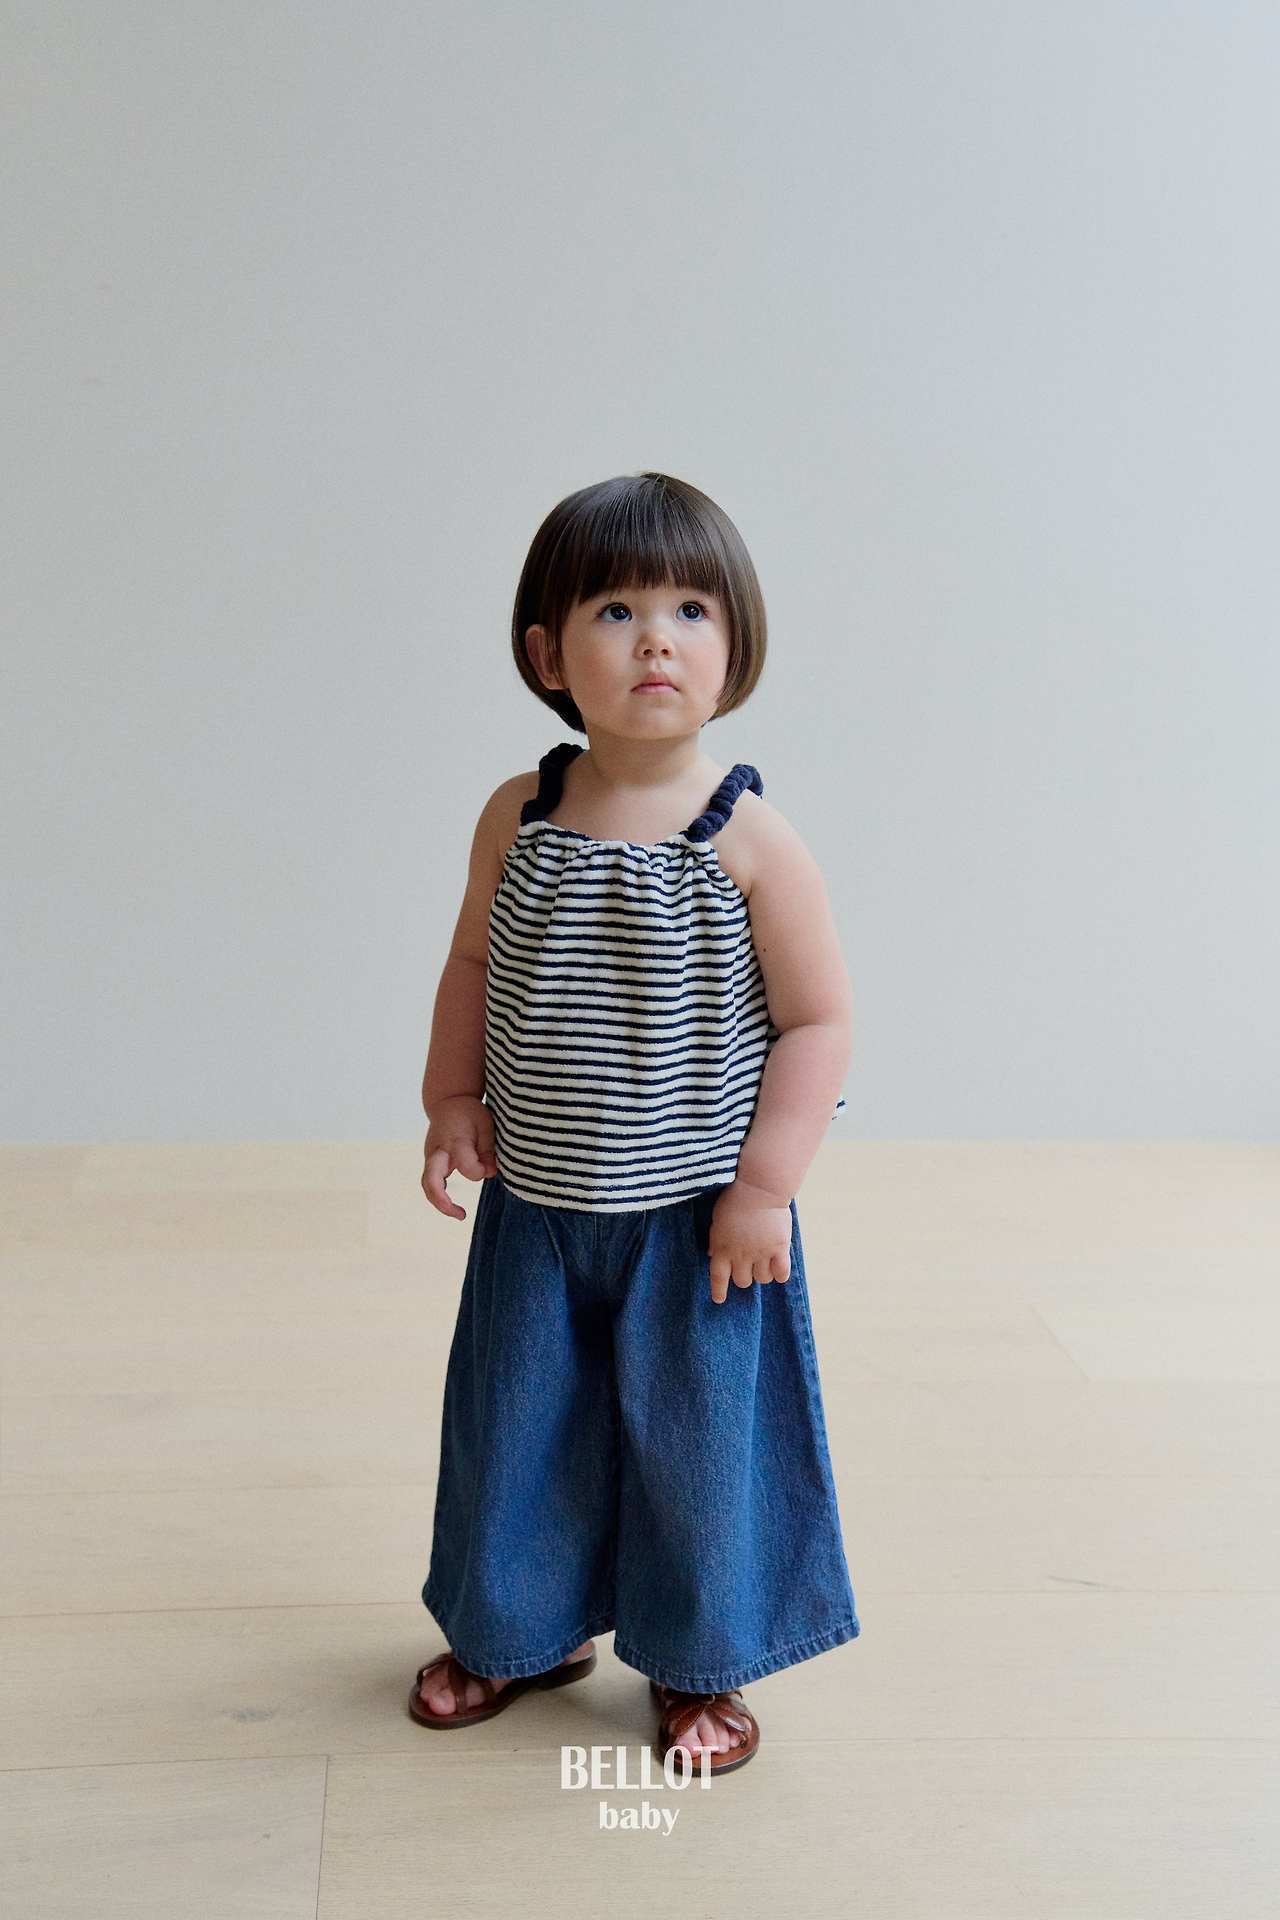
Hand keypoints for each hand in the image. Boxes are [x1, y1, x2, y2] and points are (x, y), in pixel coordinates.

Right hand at [421, 1095, 497, 1219]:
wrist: (447, 1102)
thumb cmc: (469, 1113)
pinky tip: (453, 1207)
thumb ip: (487, 1149)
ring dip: (440, 1203)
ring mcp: (431, 1158)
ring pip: (428, 1185)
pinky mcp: (431, 1162)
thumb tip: (490, 1173)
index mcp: (454, 1140)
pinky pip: (431, 1183)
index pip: (467, 1165)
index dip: (480, 1171)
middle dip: (443, 1201)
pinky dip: (440, 1196)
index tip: (491, 1167)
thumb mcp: (485, 1124)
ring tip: (460, 1214)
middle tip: (461, 1215)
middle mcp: (438, 1151)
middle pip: (431, 1180)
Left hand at [707, 1177, 792, 1304]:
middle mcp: (741, 1255)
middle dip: (745, 1277)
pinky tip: (779, 1269)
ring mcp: (761, 1253)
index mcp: (722, 1248)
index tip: (719, 1299)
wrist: (759, 1188)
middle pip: (742, 1281)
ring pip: (762, 1279)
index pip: (718, 1277)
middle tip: (749, 1267)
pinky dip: (780, 1274)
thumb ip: (716, 1240)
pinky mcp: (779, 1248)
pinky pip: (781, 1273)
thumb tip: (712, 1254)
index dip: (719, 1290)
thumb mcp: (717, 1220)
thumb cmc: (735, 1200)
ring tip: (765, 1263)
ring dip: (763, 1274)